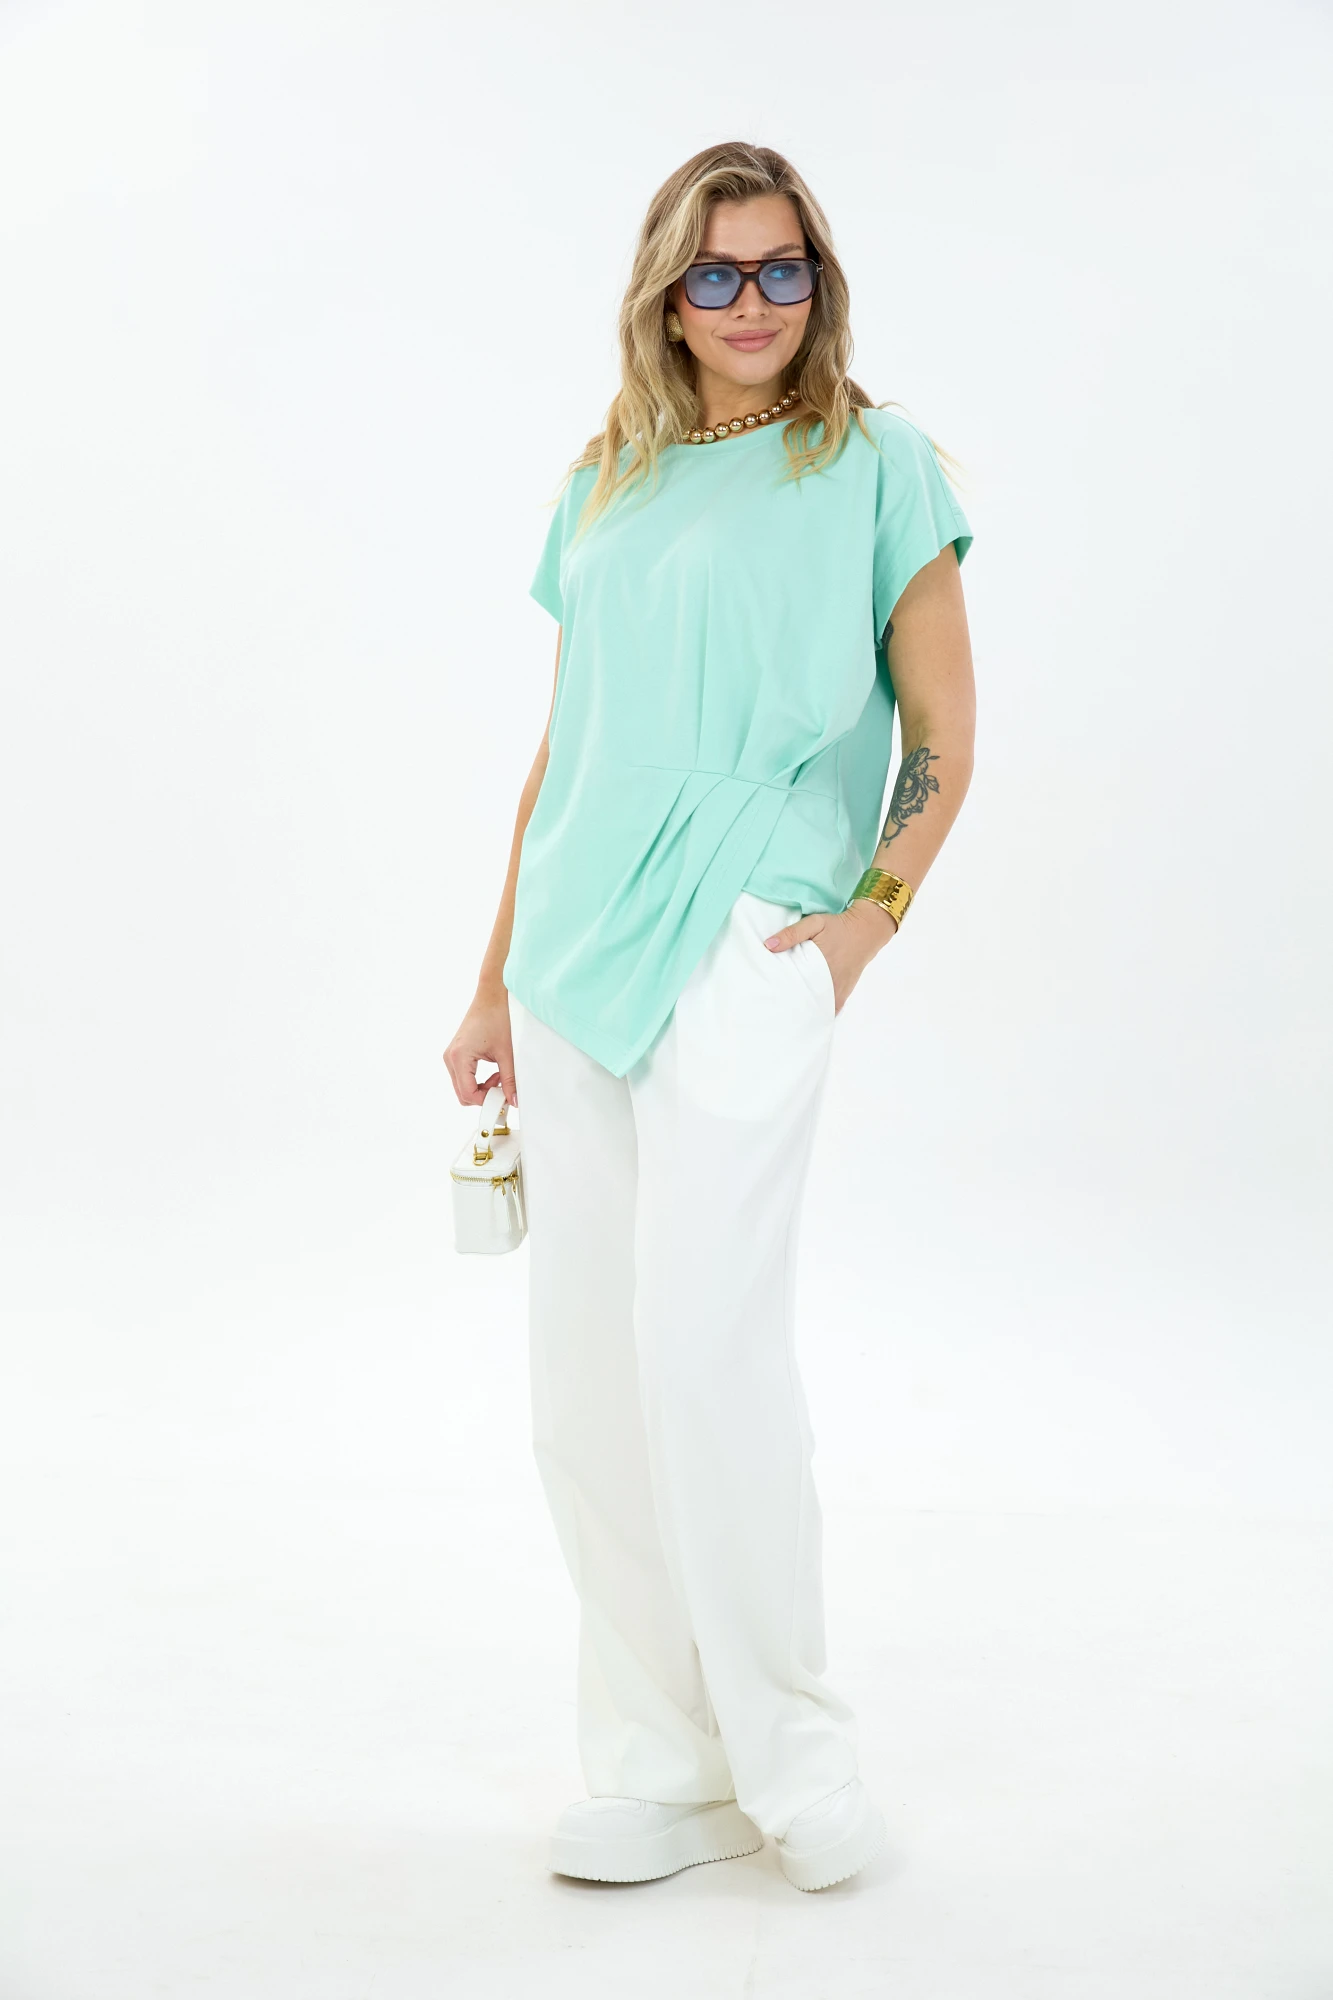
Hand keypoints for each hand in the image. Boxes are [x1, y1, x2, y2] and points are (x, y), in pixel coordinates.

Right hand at [444, 983, 516, 1106]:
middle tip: (503, 1089)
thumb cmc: (497, 1016)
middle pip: (462, 1093)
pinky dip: (478, 1079)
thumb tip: (513, 1100)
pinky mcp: (457, 1053)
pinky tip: (494, 1071)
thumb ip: (510, 1080)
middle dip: (483, 1095)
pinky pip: (463, 1076)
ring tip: (500, 1076)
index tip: (503, 1101)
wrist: (492, 996)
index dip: (486, 1101)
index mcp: (459, 1057)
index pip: (468, 1094)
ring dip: (481, 1087)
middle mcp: (450, 1057)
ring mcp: (451, 1055)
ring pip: (463, 1086)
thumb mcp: (507, 1053)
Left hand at [763, 899, 897, 1013]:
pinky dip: (822, 1013)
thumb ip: (792, 934)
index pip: (796, 986)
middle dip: (792, 1007)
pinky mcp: (845, 991)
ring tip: (791, 1016)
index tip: (770, 999)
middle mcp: (830, 981)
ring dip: (807, 1012)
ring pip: (820, 1009)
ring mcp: (839, 989)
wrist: (866, 930)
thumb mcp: (814, 923)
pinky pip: (833, 1009)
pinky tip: (810, 1016)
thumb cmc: (838, 927)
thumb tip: (768, 945)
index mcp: (819, 965)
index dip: (783, 994)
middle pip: (807, 1002)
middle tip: (777, 1011)